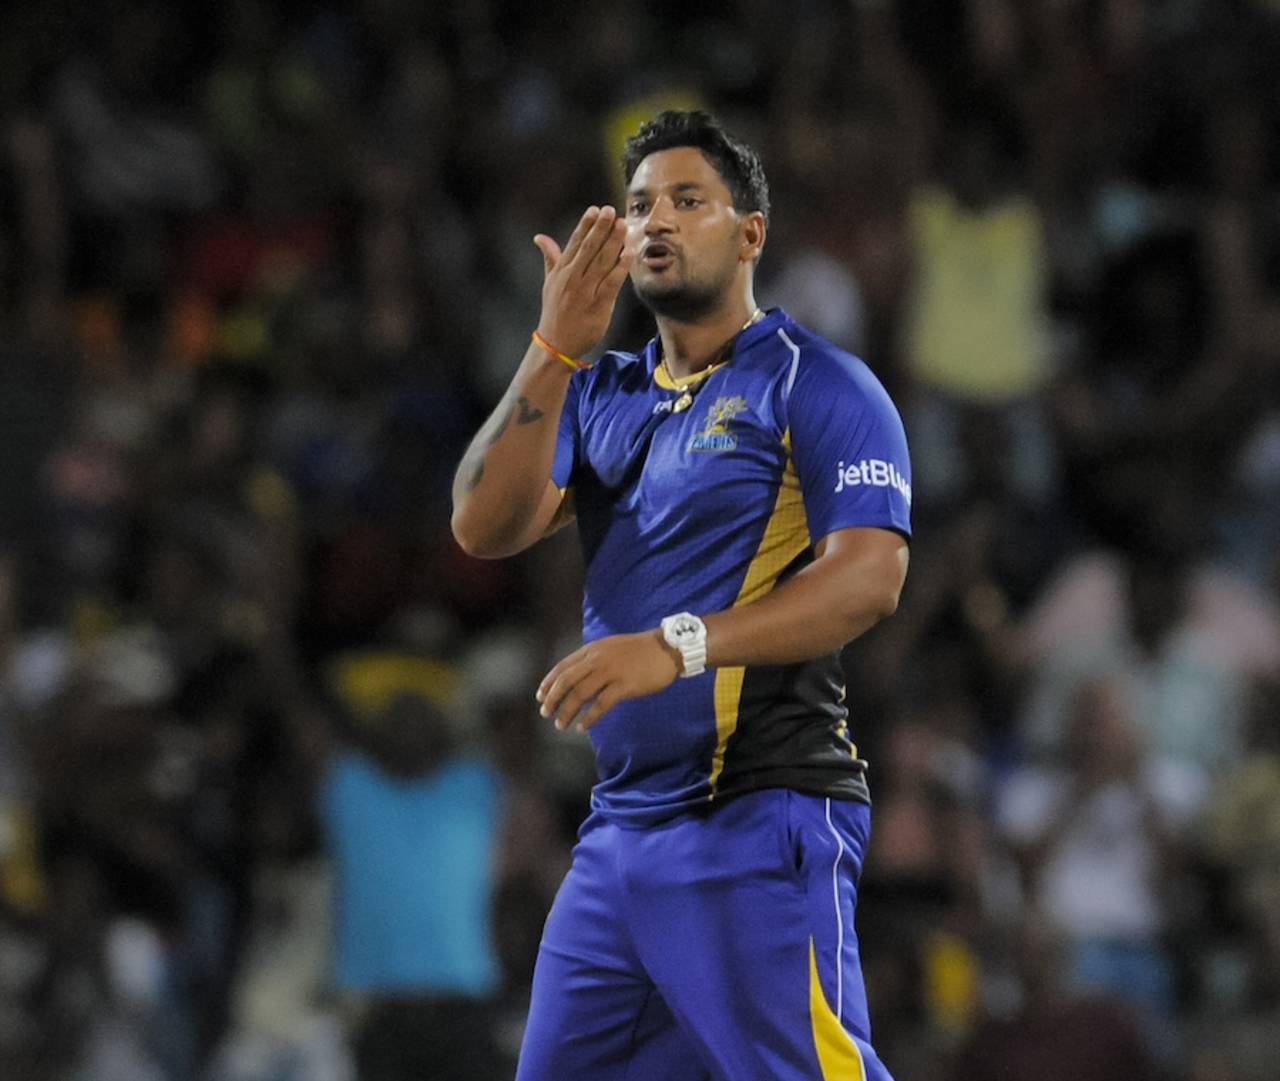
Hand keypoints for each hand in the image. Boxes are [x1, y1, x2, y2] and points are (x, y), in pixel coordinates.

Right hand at [533, 205, 633, 359]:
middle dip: (600, 228)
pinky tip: (629, 253)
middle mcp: (573, 278)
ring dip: (613, 242)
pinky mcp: (599, 305)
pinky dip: (621, 267)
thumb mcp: (549, 283)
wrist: (556, 344)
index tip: (595, 209)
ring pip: (602, 262)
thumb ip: (550, 258)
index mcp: (561, 271)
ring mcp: (586, 291)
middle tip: (611, 210)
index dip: (585, 225)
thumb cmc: (555, 312)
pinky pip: (612, 282)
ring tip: (623, 225)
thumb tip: (540, 237)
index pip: (574, 243)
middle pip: (589, 248)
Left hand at [536, 629, 680, 731]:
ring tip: (560, 724)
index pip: (563, 666)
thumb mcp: (611, 648)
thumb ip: (594, 660)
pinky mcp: (625, 685)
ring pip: (580, 694)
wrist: (667, 648)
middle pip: (567, 681)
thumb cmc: (640, 650)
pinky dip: (589, 718)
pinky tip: (583, 727)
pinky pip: (601, 704)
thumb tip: (578, 678)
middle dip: (552, 699)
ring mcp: (611, 672)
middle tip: (545, 713)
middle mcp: (598, 659)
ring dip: (567, 711)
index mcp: (593, 649)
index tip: (540, 696)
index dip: (548, 683)